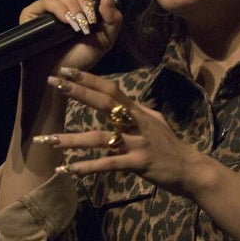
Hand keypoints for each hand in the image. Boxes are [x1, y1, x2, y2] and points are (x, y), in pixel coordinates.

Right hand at [19, 0, 124, 73]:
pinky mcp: (32, 13)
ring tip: (79, 26)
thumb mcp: (105, 39)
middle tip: (90, 18)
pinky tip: (68, 23)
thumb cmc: (81, 58)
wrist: (60, 75)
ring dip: (74, 7)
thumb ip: (113, 17)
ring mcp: (46, 6)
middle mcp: (62, 1)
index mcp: (79, 3)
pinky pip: (47, 1)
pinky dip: (61, 10)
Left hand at [33, 67, 211, 197]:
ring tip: (48, 140)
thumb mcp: (155, 121)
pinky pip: (110, 164)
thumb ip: (137, 110)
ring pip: (101, 138)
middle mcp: (136, 123)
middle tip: (54, 84)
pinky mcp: (139, 163)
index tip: (67, 71)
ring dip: (72, 140)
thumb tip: (123, 99)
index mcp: (138, 112)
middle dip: (78, 92)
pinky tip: (70, 169)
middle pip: (105, 103)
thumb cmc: (170, 146)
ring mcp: (138, 143)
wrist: (191, 169)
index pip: (111, 89)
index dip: (89, 79)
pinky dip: (89, 167)